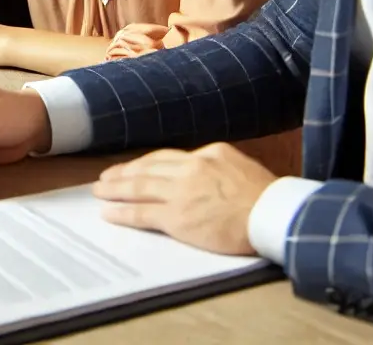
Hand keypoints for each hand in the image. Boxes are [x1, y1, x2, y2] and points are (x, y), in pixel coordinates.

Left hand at [92, 142, 277, 254]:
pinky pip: (142, 213)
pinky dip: (123, 212)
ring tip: (100, 191)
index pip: (164, 157)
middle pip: (146, 169)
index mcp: (204, 154)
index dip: (143, 164)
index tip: (129, 168)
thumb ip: (212, 164)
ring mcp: (180, 193)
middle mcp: (188, 169)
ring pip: (139, 187)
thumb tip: (198, 169)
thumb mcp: (237, 163)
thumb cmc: (264, 194)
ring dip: (115, 189)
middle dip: (122, 174)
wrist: (272, 214)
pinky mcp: (178, 218)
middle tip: (104, 178)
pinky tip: (110, 213)